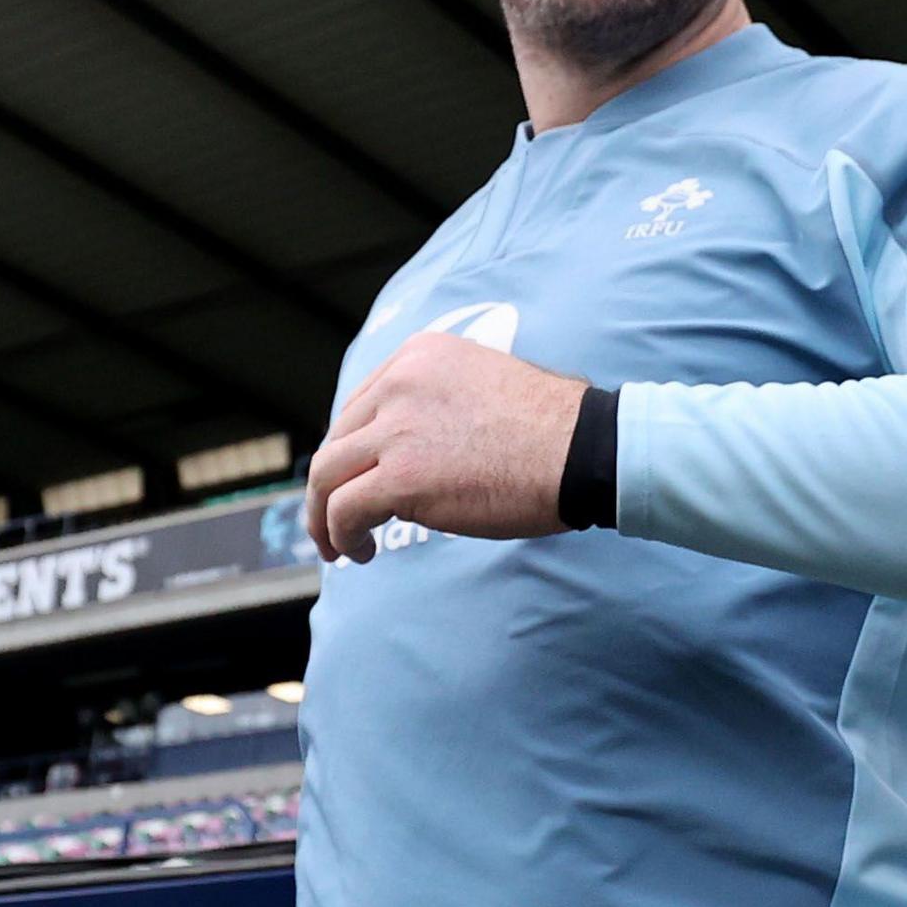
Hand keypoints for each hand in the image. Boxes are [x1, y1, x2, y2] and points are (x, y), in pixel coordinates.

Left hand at [304, 331, 586, 563]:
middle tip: (337, 517)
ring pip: (326, 475)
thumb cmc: (553, 429)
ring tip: (339, 545)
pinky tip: (361, 551)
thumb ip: (440, 402)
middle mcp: (400, 382)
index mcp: (420, 355)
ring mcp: (396, 428)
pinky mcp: (399, 477)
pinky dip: (341, 536)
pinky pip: (344, 510)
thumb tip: (414, 446)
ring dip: (323, 515)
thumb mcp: (484, 384)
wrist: (583, 451)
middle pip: (337, 438)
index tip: (357, 478)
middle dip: (331, 483)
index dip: (352, 449)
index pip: (360, 404)